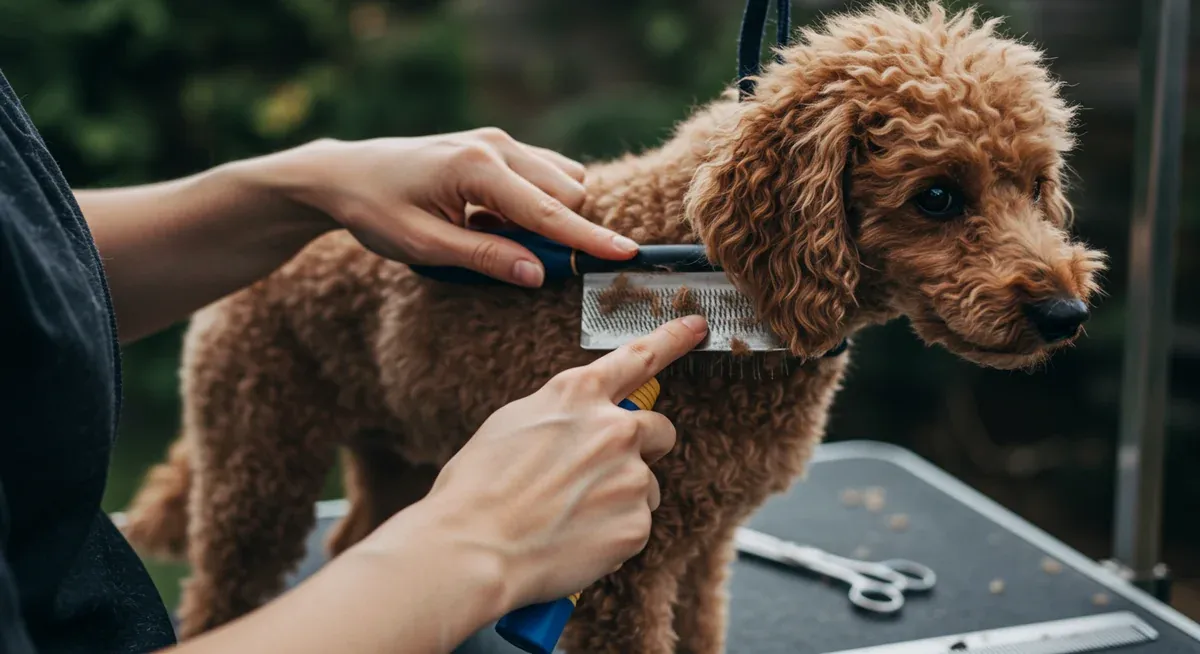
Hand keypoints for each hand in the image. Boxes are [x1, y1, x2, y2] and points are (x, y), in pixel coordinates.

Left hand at [260, 129, 638, 286]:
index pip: (549, 213)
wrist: (346, 174)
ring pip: (563, 180)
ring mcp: (499, 140)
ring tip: (490, 232)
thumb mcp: (425, 247)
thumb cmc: (377, 212)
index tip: (627, 255)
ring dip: (545, 216)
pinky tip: (491, 216)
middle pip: (568, 193)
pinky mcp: (498, 143)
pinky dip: (534, 202)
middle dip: (560, 232)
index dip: (589, 240)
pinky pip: (545, 173)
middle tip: (511, 257)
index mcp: (478, 169)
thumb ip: (485, 258)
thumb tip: (538, 275)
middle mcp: (497, 145)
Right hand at [361, 315, 707, 612]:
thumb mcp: (512, 424)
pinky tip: (575, 540)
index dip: (672, 338)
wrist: (472, 548)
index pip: (640, 355)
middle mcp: (614, 428)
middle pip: (659, 429)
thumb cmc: (478, 488)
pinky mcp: (636, 524)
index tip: (697, 326)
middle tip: (604, 473)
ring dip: (620, 497)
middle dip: (643, 447)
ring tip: (571, 516)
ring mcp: (630, 476)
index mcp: (578, 394)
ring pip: (645, 484)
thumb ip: (560, 414)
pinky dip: (612, 535)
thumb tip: (578, 423)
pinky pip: (635, 525)